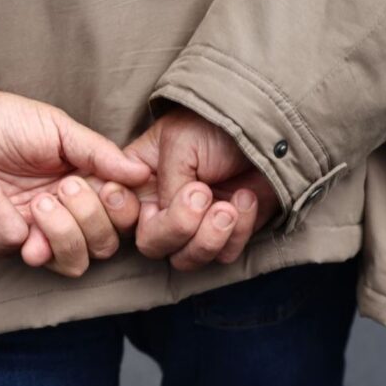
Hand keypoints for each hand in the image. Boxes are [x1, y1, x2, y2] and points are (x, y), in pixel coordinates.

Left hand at [0, 88, 149, 276]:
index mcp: (85, 187)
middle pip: (101, 248)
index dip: (121, 213)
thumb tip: (142, 173)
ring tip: (39, 201)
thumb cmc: (4, 122)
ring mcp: (32, 232)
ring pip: (68, 263)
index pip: (121, 220)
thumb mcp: (57, 128)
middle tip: (64, 187)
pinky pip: (12, 242)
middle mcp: (64, 216)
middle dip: (88, 220)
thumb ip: (98, 152)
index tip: (107, 188)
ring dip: (60, 233)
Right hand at [125, 106, 279, 270]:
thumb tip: (166, 216)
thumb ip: (166, 186)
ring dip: (209, 236)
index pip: (116, 214)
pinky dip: (238, 232)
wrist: (269, 130)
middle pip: (151, 244)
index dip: (123, 215)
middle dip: (178, 227)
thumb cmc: (215, 125)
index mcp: (138, 181)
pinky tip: (245, 198)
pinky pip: (223, 255)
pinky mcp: (225, 235)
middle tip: (203, 195)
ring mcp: (193, 225)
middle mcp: (160, 207)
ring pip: (185, 259)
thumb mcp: (179, 144)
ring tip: (228, 206)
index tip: (150, 201)